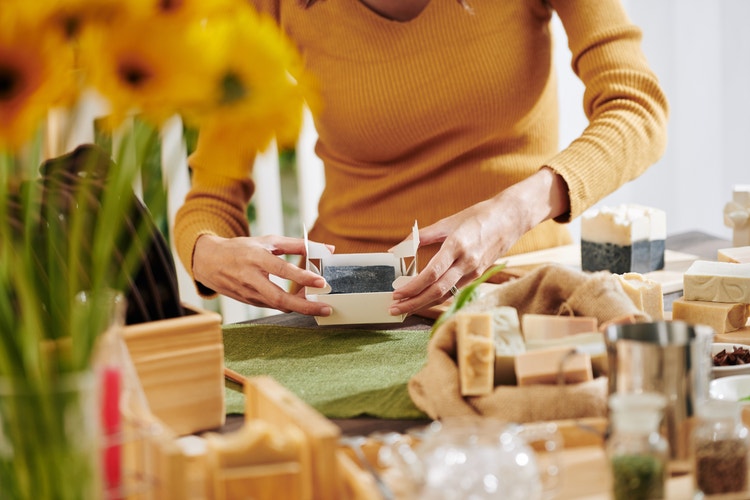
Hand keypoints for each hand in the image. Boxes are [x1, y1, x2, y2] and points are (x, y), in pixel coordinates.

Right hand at [193, 234, 332, 315]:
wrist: (208, 262)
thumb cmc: (242, 249)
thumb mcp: (268, 241)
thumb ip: (298, 245)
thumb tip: (327, 248)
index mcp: (256, 258)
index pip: (282, 269)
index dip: (302, 277)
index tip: (321, 282)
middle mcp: (251, 278)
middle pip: (280, 299)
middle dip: (305, 307)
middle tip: (326, 309)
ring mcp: (249, 293)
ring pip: (278, 306)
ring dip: (301, 306)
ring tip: (319, 303)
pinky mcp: (249, 302)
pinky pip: (274, 306)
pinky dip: (290, 305)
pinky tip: (302, 300)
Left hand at [389, 167, 569, 314]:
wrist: (510, 218)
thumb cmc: (478, 217)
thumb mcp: (447, 222)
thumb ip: (420, 236)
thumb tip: (396, 248)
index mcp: (457, 245)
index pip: (432, 273)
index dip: (413, 286)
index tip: (397, 293)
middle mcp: (467, 261)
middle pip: (437, 290)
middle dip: (414, 302)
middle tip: (394, 308)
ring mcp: (475, 271)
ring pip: (446, 294)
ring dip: (423, 303)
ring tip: (404, 307)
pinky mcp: (479, 275)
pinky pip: (455, 290)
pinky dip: (438, 297)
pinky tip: (424, 299)